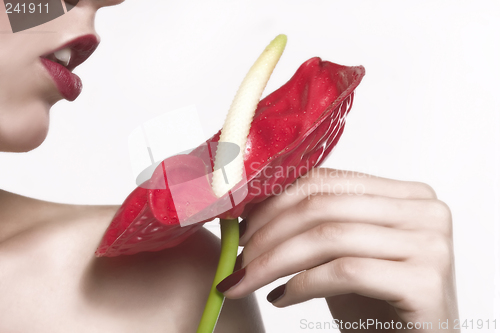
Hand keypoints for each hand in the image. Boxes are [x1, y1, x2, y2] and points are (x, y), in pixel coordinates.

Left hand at [216, 168, 458, 331]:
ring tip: (247, 280)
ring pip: (328, 237)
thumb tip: (248, 209)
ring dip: (275, 260)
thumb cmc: (376, 303)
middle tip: (237, 258)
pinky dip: (302, 285)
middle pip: (323, 206)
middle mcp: (425, 210)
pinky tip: (281, 298)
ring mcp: (430, 243)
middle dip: (268, 233)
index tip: (240, 225)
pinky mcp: (426, 281)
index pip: (326, 180)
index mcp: (405, 194)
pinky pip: (345, 271)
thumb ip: (313, 225)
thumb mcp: (340, 253)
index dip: (275, 201)